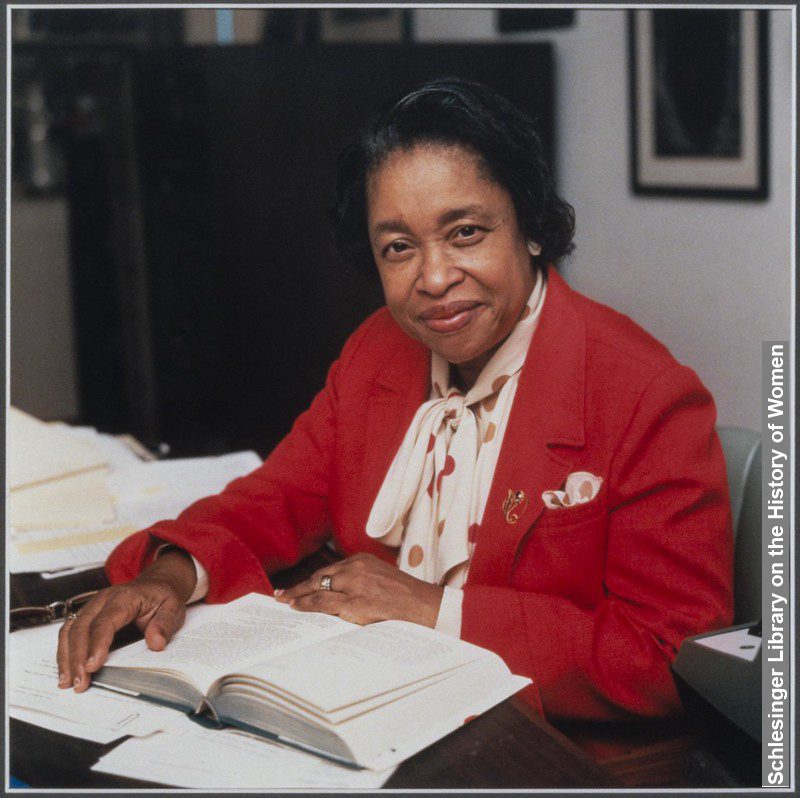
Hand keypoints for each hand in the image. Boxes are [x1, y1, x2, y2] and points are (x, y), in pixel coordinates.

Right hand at [56, 548, 196, 692]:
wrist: (157, 584)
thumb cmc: (162, 597)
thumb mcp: (173, 607)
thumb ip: (165, 624)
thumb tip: (156, 643)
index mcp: (125, 597)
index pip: (105, 621)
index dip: (97, 644)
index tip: (92, 666)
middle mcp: (103, 600)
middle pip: (82, 627)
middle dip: (77, 657)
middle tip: (79, 683)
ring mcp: (92, 607)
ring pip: (70, 630)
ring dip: (66, 657)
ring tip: (67, 682)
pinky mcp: (87, 616)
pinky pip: (69, 633)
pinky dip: (65, 653)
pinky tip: (67, 671)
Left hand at [274, 552, 443, 627]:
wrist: (429, 608)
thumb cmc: (408, 599)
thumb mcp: (382, 580)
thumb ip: (361, 583)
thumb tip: (338, 596)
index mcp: (363, 561)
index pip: (328, 571)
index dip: (309, 581)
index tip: (295, 588)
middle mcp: (356, 569)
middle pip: (318, 578)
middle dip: (298, 588)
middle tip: (280, 596)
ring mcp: (356, 586)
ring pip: (317, 590)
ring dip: (298, 598)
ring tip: (285, 604)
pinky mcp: (357, 604)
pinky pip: (324, 605)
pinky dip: (308, 607)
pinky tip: (299, 611)